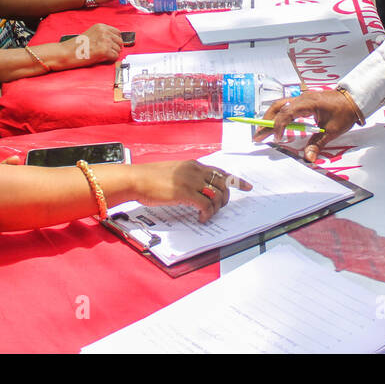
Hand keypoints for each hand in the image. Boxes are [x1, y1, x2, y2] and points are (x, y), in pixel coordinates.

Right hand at [65, 23, 123, 64]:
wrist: (66, 52)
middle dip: (116, 48)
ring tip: (102, 56)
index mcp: (101, 26)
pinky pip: (115, 57)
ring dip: (113, 54)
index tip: (113, 45)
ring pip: (118, 50)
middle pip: (120, 41)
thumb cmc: (76, 46)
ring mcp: (105, 40)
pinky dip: (111, 60)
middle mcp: (104, 32)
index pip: (118, 32)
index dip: (116, 41)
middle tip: (109, 53)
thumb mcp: (91, 34)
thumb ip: (102, 35)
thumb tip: (115, 41)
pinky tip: (102, 59)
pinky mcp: (105, 50)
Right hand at [129, 160, 252, 222]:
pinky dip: (206, 214)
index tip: (247, 186)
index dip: (236, 180)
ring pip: (216, 195)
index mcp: (193, 164)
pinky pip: (205, 205)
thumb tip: (199, 189)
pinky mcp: (184, 193)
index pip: (220, 171)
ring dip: (216, 208)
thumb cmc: (150, 178)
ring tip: (208, 215)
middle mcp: (195, 170)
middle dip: (225, 199)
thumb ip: (188, 177)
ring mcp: (190, 181)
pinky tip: (201, 218)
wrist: (136, 179)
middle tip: (219, 208)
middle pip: (222, 184)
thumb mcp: (174, 172)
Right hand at [256, 89, 364, 163]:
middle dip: (266, 121)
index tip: (277, 139)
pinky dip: (278, 116)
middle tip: (257, 136)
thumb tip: (308, 158)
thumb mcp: (332, 131)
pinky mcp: (303, 101)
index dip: (279, 126)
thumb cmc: (344, 113)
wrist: (353, 100)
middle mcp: (302, 98)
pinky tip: (275, 126)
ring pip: (280, 106)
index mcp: (308, 103)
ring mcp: (302, 98)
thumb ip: (317, 144)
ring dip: (270, 118)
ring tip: (262, 132)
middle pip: (278, 107)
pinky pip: (287, 107)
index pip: (287, 113)